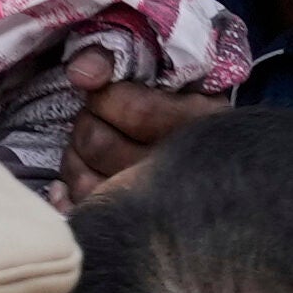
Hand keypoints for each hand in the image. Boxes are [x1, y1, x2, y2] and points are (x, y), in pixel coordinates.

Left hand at [59, 68, 223, 206]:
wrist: (223, 177)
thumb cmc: (184, 116)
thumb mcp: (168, 79)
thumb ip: (120, 61)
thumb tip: (80, 73)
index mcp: (197, 126)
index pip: (132, 108)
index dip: (104, 97)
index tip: (106, 95)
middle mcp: (176, 171)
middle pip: (97, 142)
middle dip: (86, 124)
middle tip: (97, 121)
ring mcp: (152, 209)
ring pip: (83, 179)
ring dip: (75, 157)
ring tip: (92, 149)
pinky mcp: (128, 231)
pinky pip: (80, 213)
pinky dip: (68, 194)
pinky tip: (74, 183)